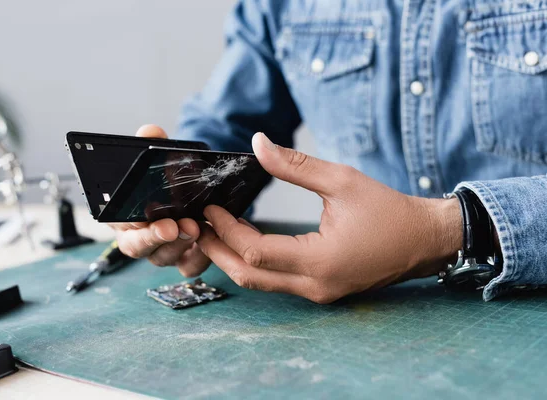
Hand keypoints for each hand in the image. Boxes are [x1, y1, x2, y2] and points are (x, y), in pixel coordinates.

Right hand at [111, 125, 210, 276]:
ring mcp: (161, 251)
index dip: (130, 222)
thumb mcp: (157, 158)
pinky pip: (189, 267)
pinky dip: (200, 257)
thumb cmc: (164, 178)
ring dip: (180, 244)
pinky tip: (211, 241)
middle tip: (173, 226)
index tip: (145, 212)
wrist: (187, 189)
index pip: (119, 223)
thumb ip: (150, 144)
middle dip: (156, 237)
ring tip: (196, 227)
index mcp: (122, 215)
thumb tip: (151, 131)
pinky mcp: (183, 260)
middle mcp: (138, 237)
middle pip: (138, 246)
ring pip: (164, 257)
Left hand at [197, 132, 461, 303]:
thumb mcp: (342, 180)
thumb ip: (295, 165)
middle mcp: (315, 285)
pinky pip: (277, 281)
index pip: (255, 251)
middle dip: (218, 251)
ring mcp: (318, 294)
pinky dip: (256, 263)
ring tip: (215, 231)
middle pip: (249, 276)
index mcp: (320, 260)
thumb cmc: (388, 210)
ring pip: (260, 283)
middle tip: (198, 225)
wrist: (423, 240)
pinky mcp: (321, 291)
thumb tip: (257, 144)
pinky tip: (246, 239)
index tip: (210, 206)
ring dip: (234, 259)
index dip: (226, 229)